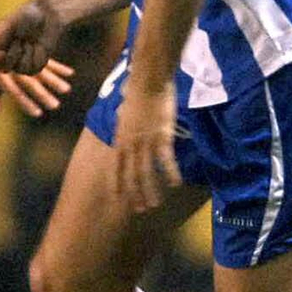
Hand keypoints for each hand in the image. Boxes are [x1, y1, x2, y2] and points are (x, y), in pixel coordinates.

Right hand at [0, 0, 64, 76]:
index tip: (2, 53)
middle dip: (14, 53)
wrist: (46, 16)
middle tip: (20, 38)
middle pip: (3, 68)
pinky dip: (37, 56)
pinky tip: (39, 46)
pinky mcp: (33, 66)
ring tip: (30, 40)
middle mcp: (4, 57)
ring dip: (27, 53)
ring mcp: (18, 63)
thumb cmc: (25, 17)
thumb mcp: (10, 23)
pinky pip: (34, 69)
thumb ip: (0, 37)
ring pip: (20, 69)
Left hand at [0, 57, 74, 116]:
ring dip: (55, 81)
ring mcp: (24, 59)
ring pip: (42, 71)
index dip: (26, 104)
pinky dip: (59, 68)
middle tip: (56, 106)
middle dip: (43, 95)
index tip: (38, 114)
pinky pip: (47, 62)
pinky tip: (71, 74)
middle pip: (31, 83)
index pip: (16, 93)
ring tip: (67, 90)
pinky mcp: (31, 54)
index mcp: (2, 76)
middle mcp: (14, 67)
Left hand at [113, 81, 180, 212]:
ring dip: (152, 190)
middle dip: (135, 194)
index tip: (118, 199)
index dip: (117, 184)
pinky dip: (171, 173)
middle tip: (140, 209)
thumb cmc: (135, 93)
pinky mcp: (163, 137)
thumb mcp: (123, 112)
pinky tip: (175, 185)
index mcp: (120, 140)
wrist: (148, 81)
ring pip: (148, 172)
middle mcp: (131, 145)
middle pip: (132, 175)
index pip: (116, 168)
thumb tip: (119, 125)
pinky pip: (167, 160)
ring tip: (155, 204)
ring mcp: (147, 142)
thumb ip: (122, 124)